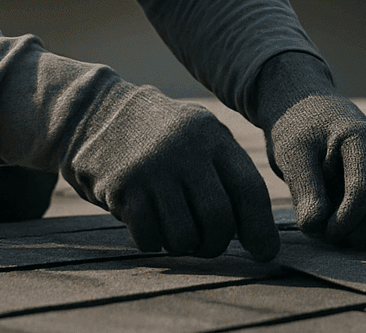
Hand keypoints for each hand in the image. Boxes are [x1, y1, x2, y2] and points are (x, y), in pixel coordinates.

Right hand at [62, 82, 278, 260]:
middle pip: (218, 220)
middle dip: (215, 243)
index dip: (260, 228)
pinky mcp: (122, 187)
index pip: (250, 189)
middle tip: (206, 243)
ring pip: (183, 236)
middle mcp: (185, 150)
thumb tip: (267, 247)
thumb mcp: (202, 140)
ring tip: (175, 228)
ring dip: (182, 245)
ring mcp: (152, 168)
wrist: (98, 113)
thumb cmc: (164, 141)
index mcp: (213, 137)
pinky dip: (153, 241)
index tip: (263, 253)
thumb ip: (233, 182)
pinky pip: (149, 238)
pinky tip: (149, 222)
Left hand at [252, 53, 365, 248]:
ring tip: (340, 234)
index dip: (343, 221)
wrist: (308, 108)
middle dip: (361, 231)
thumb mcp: (292, 157)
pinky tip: (352, 229)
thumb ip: (305, 191)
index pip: (363, 191)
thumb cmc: (298, 131)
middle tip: (329, 238)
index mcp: (361, 137)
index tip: (319, 232)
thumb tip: (317, 229)